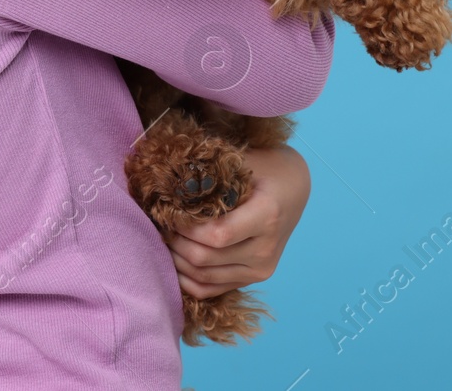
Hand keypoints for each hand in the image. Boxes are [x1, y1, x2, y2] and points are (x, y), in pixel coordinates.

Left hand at [166, 144, 309, 298]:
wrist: (294, 189)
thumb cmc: (265, 168)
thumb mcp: (244, 161)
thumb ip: (211, 174)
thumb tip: (168, 183)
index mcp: (266, 216)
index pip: (217, 235)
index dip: (185, 228)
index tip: (166, 211)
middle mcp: (266, 249)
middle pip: (206, 258)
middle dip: (174, 243)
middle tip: (157, 225)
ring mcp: (261, 268)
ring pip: (205, 277)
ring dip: (176, 261)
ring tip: (162, 238)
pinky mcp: (254, 278)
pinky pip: (212, 290)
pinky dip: (187, 279)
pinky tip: (174, 260)